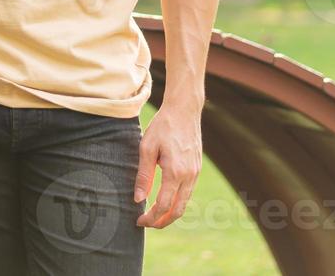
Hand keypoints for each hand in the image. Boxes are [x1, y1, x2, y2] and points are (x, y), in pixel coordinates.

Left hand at [133, 99, 201, 227]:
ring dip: (170, 213)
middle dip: (162, 222)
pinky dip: (177, 201)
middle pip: (177, 210)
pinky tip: (165, 199)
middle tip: (146, 223)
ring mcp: (195, 173)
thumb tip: (138, 199)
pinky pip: (188, 192)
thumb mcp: (146, 148)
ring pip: (184, 203)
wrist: (184, 111)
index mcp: (175, 172)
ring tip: (154, 215)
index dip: (150, 217)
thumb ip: (143, 175)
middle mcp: (189, 176)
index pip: (163, 205)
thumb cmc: (162, 126)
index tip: (139, 220)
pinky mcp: (197, 169)